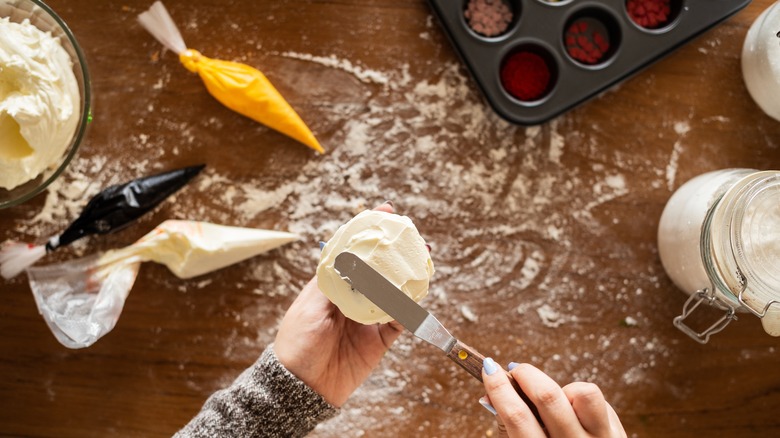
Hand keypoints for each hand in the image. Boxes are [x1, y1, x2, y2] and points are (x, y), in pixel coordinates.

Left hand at [274, 203, 403, 406]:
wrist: (300, 388)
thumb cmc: (297, 344)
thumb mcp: (311, 307)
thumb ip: (335, 283)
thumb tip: (352, 257)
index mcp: (331, 285)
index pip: (352, 252)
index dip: (367, 231)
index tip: (384, 211)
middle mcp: (352, 298)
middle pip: (378, 270)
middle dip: (395, 253)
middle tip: (413, 238)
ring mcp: (367, 319)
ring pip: (393, 293)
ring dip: (407, 278)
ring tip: (421, 263)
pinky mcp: (379, 341)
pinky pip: (399, 322)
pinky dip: (409, 310)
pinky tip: (416, 297)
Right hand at [482, 360, 625, 437]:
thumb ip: (510, 428)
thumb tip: (491, 394)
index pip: (517, 417)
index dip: (500, 388)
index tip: (489, 368)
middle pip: (548, 397)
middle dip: (526, 374)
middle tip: (514, 370)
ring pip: (583, 393)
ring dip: (561, 388)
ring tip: (551, 398)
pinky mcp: (617, 432)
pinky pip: (597, 401)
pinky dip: (579, 398)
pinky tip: (571, 411)